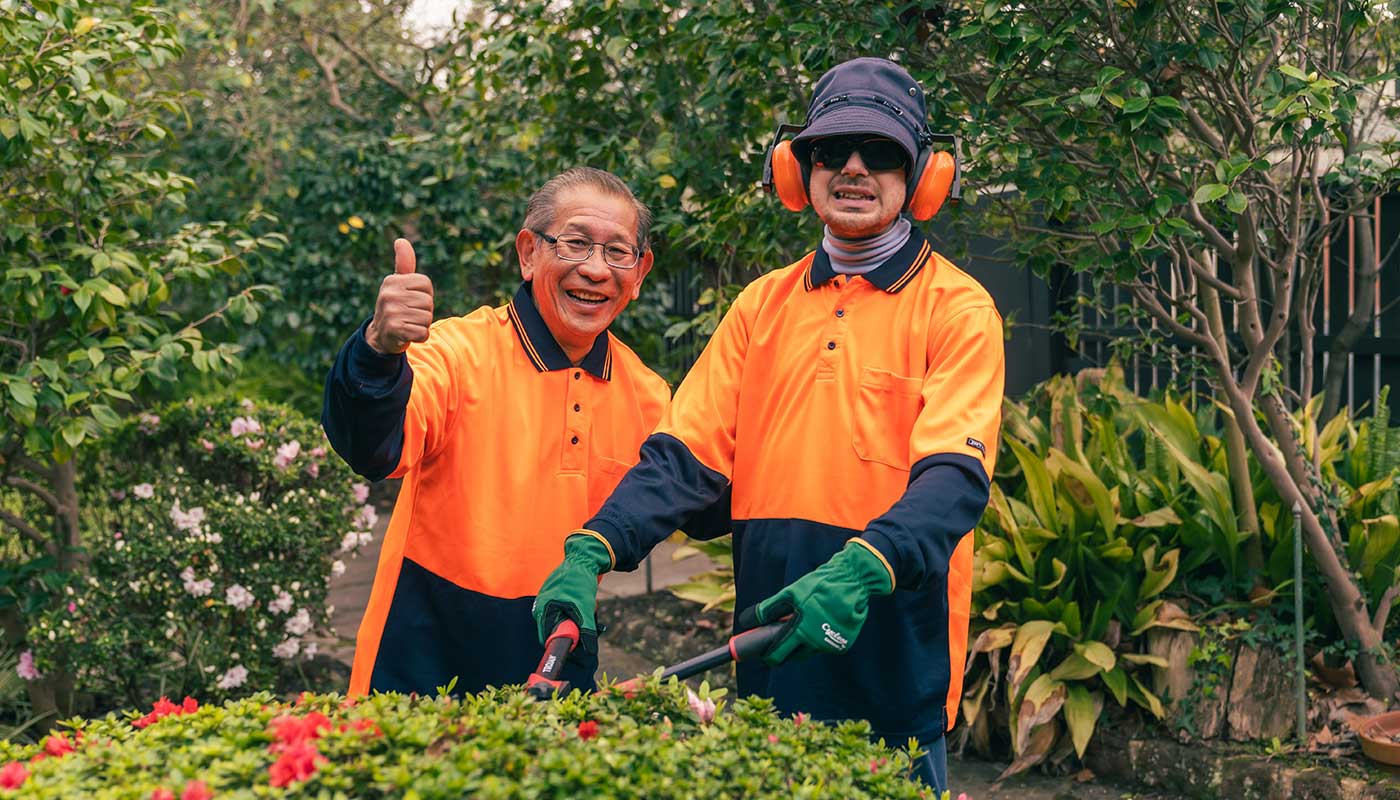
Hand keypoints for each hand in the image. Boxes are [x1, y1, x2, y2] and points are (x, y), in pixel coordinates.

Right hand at [365, 238, 433, 354]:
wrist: (381, 336)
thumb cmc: (395, 306)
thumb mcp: (398, 284)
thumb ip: (404, 263)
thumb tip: (401, 240)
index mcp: (392, 281)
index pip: (426, 284)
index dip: (424, 295)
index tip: (410, 300)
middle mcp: (389, 294)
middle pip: (428, 302)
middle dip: (423, 312)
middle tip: (409, 314)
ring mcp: (390, 312)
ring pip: (427, 318)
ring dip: (422, 325)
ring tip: (408, 323)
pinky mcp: (395, 330)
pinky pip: (423, 333)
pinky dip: (420, 337)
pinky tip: (408, 334)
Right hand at [532, 534, 612, 652]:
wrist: (583, 558)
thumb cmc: (580, 581)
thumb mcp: (585, 608)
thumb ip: (587, 630)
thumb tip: (589, 651)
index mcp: (544, 609)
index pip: (547, 638)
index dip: (561, 646)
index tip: (575, 650)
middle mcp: (542, 606)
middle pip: (555, 631)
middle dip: (572, 632)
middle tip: (588, 628)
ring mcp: (548, 601)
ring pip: (562, 621)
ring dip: (576, 622)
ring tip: (588, 610)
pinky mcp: (556, 597)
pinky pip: (565, 612)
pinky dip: (576, 613)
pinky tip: (586, 604)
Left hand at [737, 541, 893, 665]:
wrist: (854, 581)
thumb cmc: (820, 585)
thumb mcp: (791, 593)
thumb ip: (769, 609)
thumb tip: (748, 620)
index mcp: (801, 632)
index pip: (777, 656)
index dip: (768, 655)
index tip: (763, 652)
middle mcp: (816, 644)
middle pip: (794, 657)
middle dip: (786, 650)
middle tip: (783, 638)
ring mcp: (831, 646)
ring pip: (810, 651)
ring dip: (804, 643)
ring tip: (805, 623)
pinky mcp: (843, 644)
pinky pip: (825, 646)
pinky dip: (820, 639)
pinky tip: (822, 623)